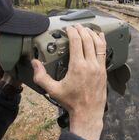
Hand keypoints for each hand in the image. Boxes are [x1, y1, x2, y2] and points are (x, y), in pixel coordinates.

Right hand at [31, 24, 106, 139]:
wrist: (88, 113)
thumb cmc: (71, 102)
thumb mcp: (53, 90)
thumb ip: (41, 76)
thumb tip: (34, 63)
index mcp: (77, 66)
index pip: (76, 42)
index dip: (72, 32)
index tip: (68, 28)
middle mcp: (90, 64)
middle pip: (87, 39)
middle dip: (82, 30)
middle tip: (76, 26)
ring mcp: (99, 67)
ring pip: (98, 44)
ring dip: (92, 34)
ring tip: (87, 29)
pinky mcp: (104, 71)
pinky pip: (104, 52)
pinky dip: (101, 42)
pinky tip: (99, 37)